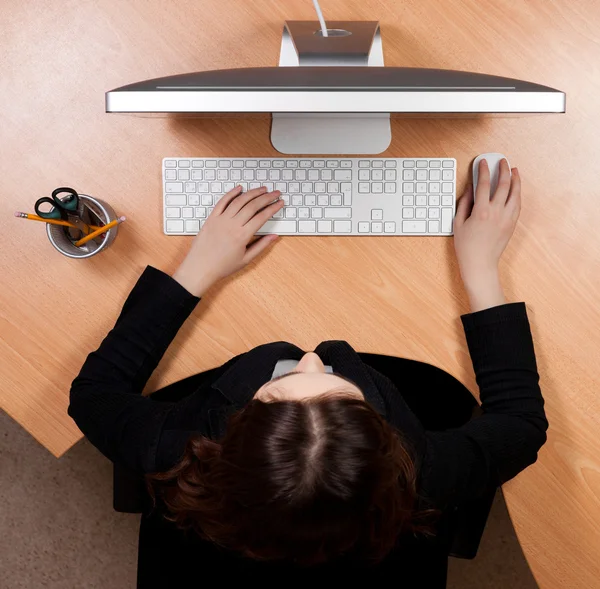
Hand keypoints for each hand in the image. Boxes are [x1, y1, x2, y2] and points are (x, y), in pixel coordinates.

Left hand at [172, 186, 283, 295]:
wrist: (200, 268)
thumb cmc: (221, 266)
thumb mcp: (245, 259)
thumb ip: (261, 246)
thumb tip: (274, 237)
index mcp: (242, 236)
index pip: (262, 217)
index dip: (273, 208)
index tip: (280, 203)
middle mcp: (232, 225)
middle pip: (253, 206)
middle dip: (266, 197)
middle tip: (275, 193)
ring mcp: (220, 220)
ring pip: (239, 200)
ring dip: (252, 193)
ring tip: (262, 189)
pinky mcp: (211, 218)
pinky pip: (222, 202)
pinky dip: (231, 193)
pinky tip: (239, 188)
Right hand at [453, 159, 520, 311]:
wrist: (480, 263)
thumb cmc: (466, 246)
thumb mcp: (458, 223)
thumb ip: (464, 203)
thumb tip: (469, 189)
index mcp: (481, 211)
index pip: (483, 184)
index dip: (483, 170)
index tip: (483, 163)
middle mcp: (496, 212)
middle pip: (503, 184)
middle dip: (503, 170)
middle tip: (502, 161)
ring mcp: (506, 218)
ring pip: (515, 193)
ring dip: (515, 179)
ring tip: (514, 170)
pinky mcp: (512, 224)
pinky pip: (517, 204)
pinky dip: (517, 193)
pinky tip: (515, 189)